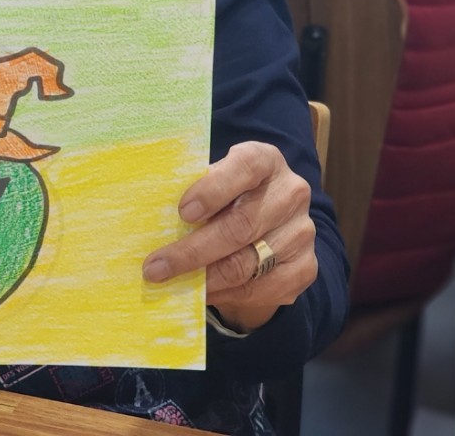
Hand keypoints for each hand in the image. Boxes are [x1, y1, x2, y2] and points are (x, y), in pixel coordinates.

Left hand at [141, 142, 316, 332]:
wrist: (268, 224)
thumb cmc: (226, 196)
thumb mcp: (212, 181)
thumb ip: (191, 189)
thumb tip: (149, 216)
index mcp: (265, 160)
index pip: (245, 167)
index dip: (213, 189)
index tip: (182, 212)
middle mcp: (290, 193)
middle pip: (240, 226)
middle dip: (192, 251)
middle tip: (156, 267)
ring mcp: (301, 232)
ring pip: (247, 263)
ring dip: (204, 278)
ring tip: (171, 284)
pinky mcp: (304, 267)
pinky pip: (261, 289)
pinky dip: (226, 294)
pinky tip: (201, 294)